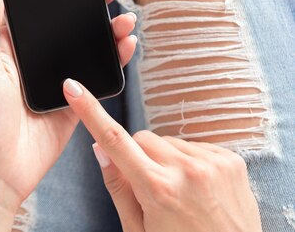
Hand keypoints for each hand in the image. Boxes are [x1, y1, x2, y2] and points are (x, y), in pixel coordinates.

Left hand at [0, 0, 137, 231]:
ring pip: (86, 47)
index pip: (36, 12)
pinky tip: (125, 45)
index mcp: (8, 49)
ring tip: (125, 17)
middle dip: (91, 4)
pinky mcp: (73, 101)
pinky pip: (97, 77)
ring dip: (107, 30)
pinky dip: (113, 60)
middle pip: (66, 25)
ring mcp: (54, 81)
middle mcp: (32, 61)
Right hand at [63, 79, 261, 231]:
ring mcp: (212, 163)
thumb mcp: (138, 230)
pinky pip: (194, 146)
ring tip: (179, 192)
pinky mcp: (231, 160)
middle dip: (138, 156)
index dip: (90, 111)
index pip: (114, 140)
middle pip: (142, 138)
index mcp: (157, 189)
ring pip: (168, 141)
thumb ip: (117, 186)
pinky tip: (197, 188)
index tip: (74, 88)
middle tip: (148, 187)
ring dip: (166, 159)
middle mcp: (186, 170)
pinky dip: (189, 161)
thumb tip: (99, 148)